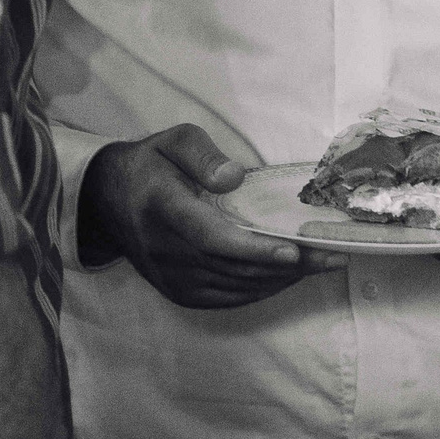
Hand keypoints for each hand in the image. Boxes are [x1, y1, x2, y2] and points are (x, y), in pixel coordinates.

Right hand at [82, 124, 349, 308]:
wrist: (106, 201)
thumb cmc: (150, 164)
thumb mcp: (173, 140)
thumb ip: (202, 155)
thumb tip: (233, 177)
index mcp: (163, 207)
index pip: (213, 238)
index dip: (255, 250)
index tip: (294, 252)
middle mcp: (165, 249)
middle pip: (234, 267)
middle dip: (289, 266)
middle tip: (333, 256)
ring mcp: (170, 277)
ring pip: (235, 286)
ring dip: (281, 280)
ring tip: (321, 265)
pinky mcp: (176, 292)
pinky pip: (225, 298)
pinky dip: (259, 290)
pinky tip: (286, 278)